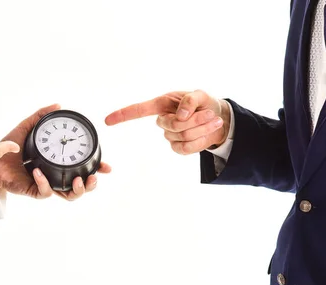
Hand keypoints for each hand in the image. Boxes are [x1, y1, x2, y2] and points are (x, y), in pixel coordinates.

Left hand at [0, 104, 111, 200]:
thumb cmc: (10, 146)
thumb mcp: (27, 127)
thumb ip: (41, 116)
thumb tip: (58, 104)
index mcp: (57, 164)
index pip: (82, 168)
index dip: (97, 170)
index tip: (107, 167)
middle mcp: (54, 176)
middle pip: (80, 187)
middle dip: (90, 185)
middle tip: (93, 178)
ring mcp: (46, 185)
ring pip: (68, 196)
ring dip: (76, 190)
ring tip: (78, 180)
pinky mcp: (34, 191)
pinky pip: (45, 192)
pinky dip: (44, 183)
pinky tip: (38, 172)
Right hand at [105, 90, 230, 154]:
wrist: (217, 119)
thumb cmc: (204, 103)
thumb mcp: (200, 95)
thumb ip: (190, 100)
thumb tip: (180, 115)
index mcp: (162, 104)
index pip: (139, 111)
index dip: (123, 115)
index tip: (107, 120)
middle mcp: (163, 120)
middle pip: (172, 125)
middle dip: (195, 120)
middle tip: (210, 114)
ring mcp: (169, 136)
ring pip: (183, 136)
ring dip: (203, 128)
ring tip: (213, 120)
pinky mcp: (178, 147)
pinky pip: (187, 148)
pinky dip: (202, 140)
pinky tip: (207, 132)